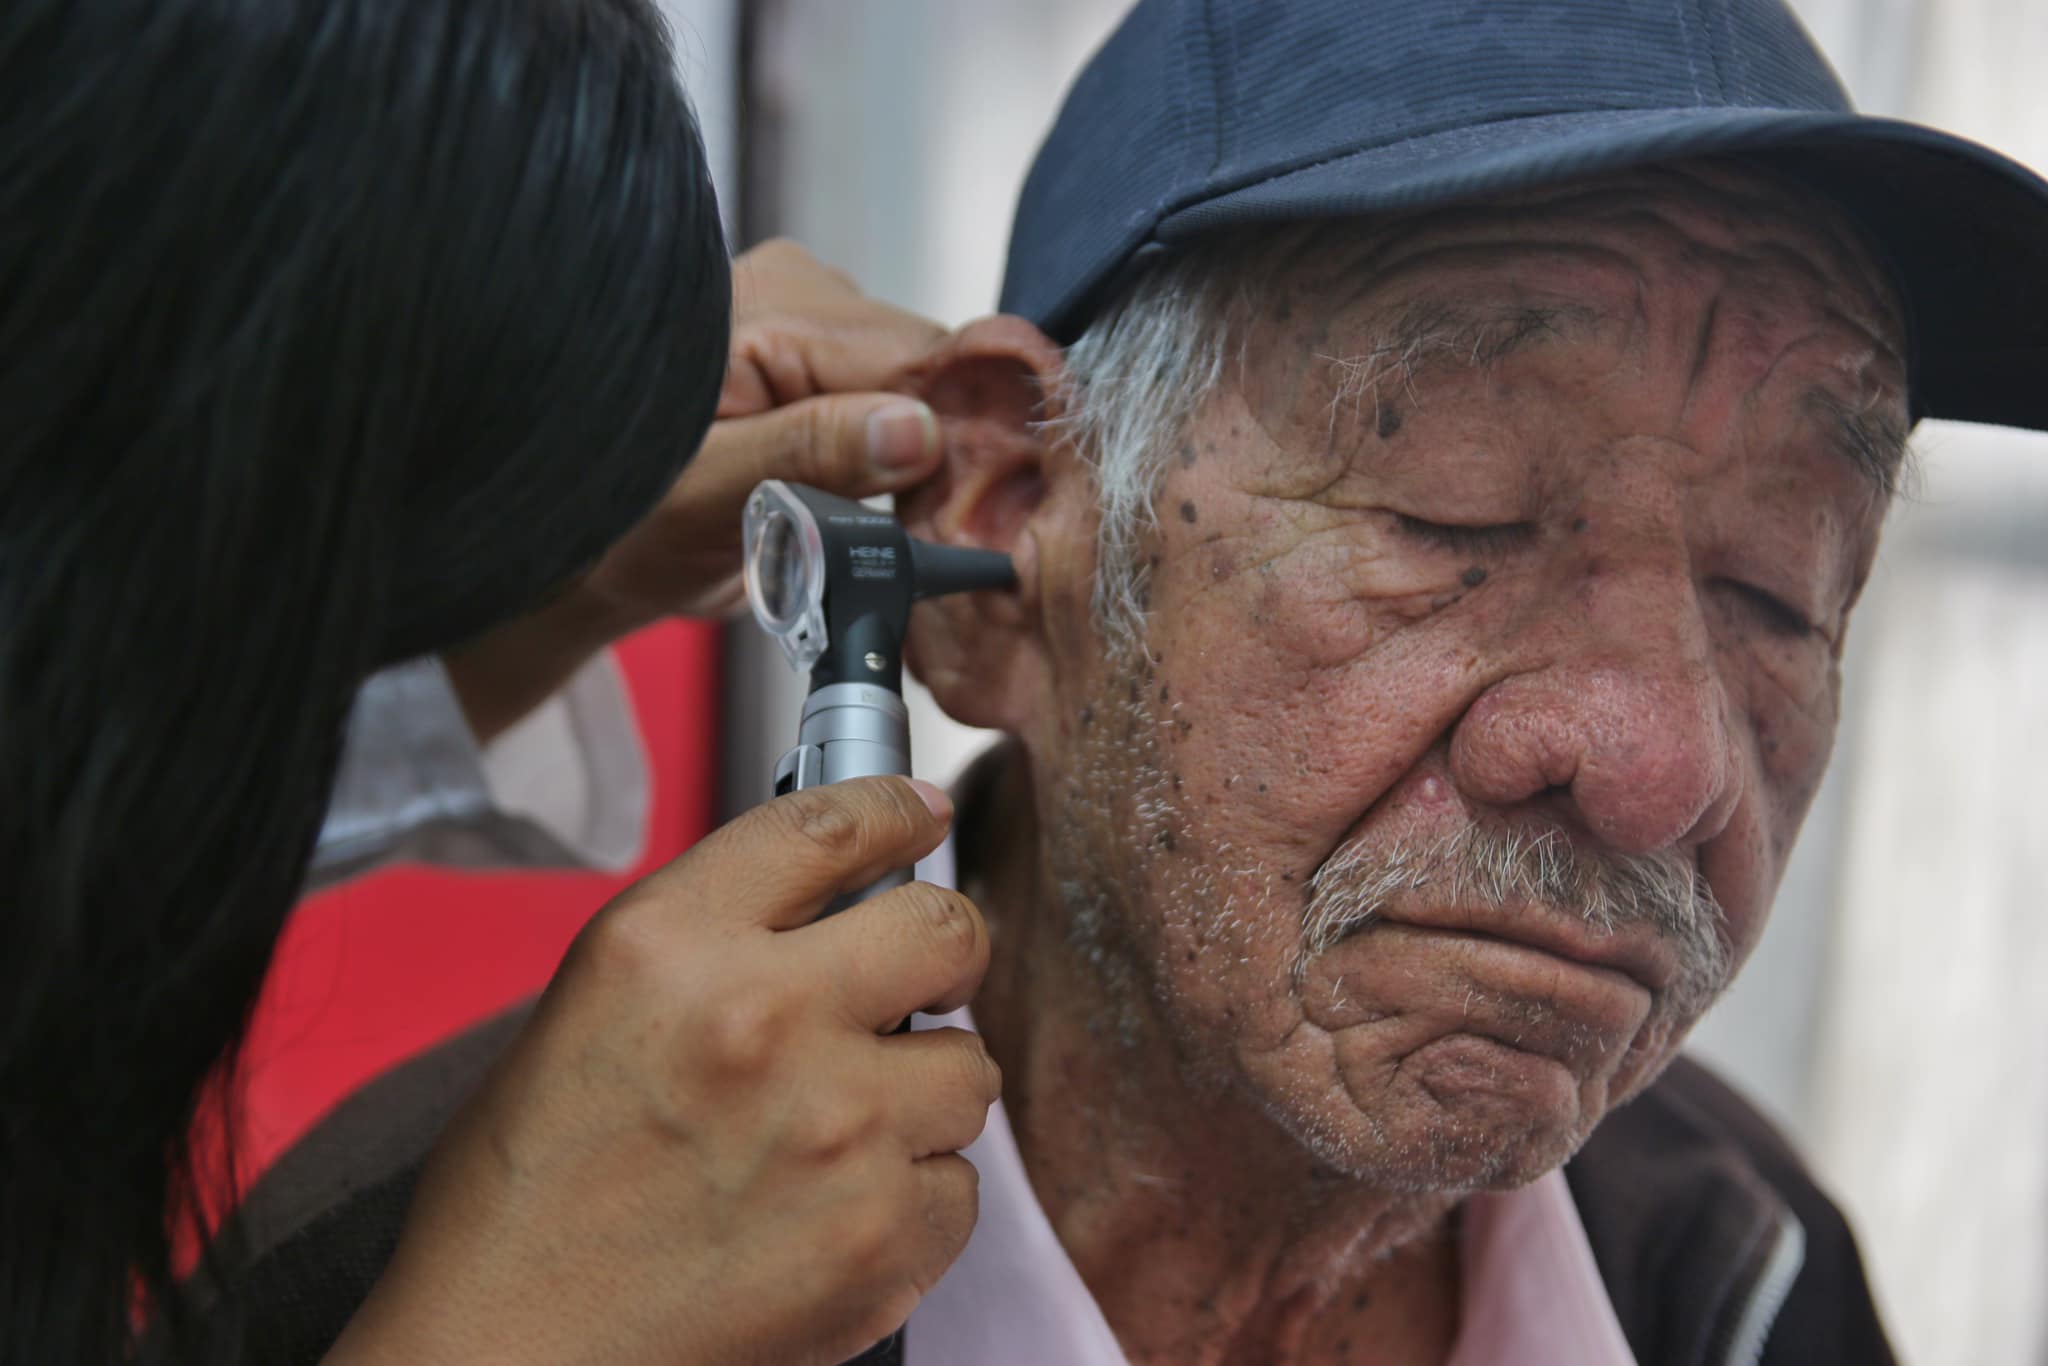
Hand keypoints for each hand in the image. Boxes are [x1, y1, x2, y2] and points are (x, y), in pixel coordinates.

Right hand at [327, 777, 998, 1365]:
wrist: (507, 1357)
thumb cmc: (526, 1197)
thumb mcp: (591, 1009)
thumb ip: (714, 941)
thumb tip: (840, 903)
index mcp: (668, 944)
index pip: (829, 823)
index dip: (896, 809)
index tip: (923, 814)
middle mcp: (760, 1017)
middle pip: (946, 926)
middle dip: (945, 951)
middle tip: (921, 982)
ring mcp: (834, 1129)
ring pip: (971, 1067)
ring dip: (924, 1094)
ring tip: (847, 1133)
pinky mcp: (879, 1236)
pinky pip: (961, 1187)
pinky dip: (916, 1200)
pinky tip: (840, 1214)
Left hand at [445, 239, 946, 740]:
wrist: (584, 543)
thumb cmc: (622, 524)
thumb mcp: (707, 498)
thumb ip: (811, 454)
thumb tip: (916, 429)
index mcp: (766, 308)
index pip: (913, 356)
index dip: (955, 433)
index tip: (965, 507)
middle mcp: (798, 291)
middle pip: (925, 366)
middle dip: (935, 449)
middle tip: (917, 531)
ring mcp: (811, 318)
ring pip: (919, 383)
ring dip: (919, 456)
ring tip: (874, 517)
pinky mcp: (818, 354)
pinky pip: (894, 393)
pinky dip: (898, 452)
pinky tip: (869, 496)